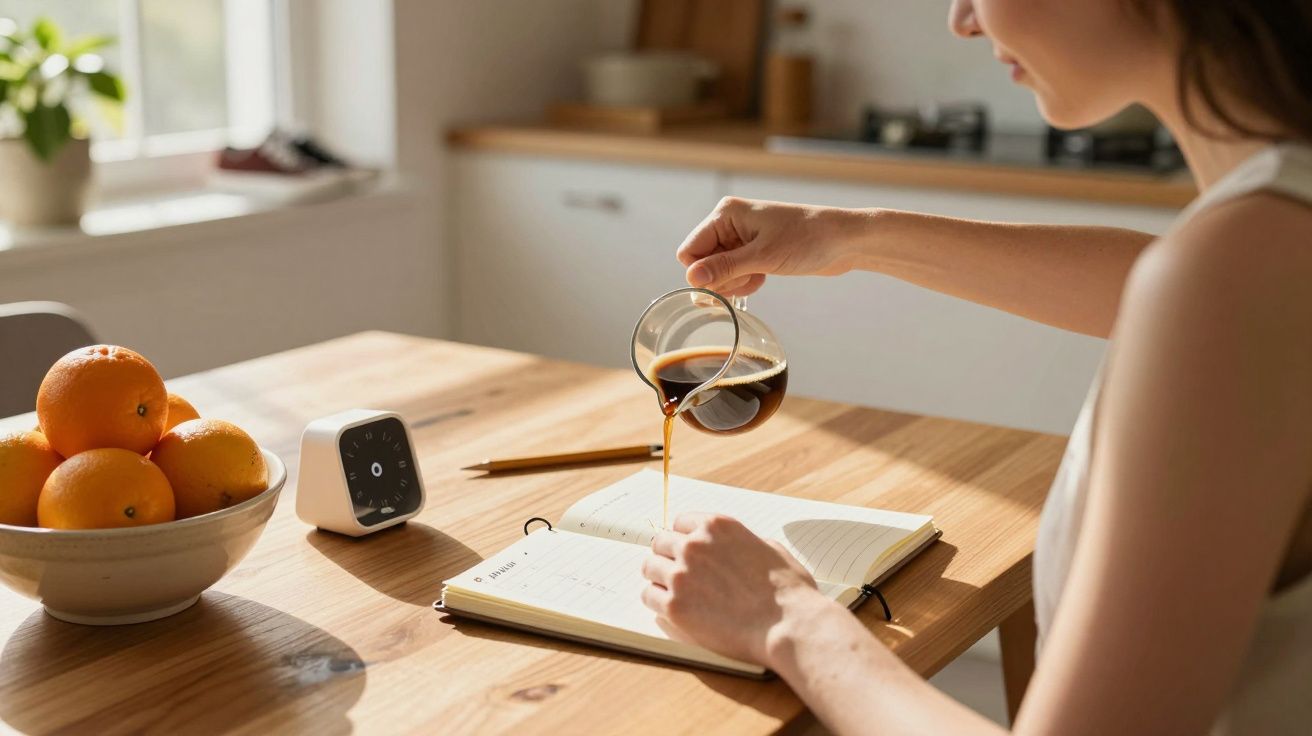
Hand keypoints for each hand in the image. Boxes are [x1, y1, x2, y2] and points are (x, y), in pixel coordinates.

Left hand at [640, 512, 827, 666]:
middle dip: (667, 557)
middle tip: (676, 574)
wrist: (787, 625)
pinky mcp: (674, 606)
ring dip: (659, 579)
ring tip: (672, 592)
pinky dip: (658, 603)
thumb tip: (737, 547)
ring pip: (649, 568)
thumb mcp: (771, 549)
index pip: (680, 522)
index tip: (684, 551)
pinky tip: (672, 610)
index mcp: (718, 526)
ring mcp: (681, 574)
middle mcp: (694, 545)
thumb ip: (744, 543)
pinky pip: (648, 596)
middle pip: (660, 543)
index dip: (682, 538)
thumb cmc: (787, 591)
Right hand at [677, 197, 866, 296]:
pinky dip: (745, 280)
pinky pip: (734, 273)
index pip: (689, 251)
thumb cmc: (806, 239)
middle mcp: (729, 223)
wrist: (842, 241)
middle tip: (748, 278)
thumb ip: (725, 268)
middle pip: (702, 262)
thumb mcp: (763, 257)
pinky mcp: (752, 250)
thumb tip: (692, 278)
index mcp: (726, 214)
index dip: (702, 272)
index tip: (725, 282)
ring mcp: (740, 237)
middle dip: (721, 278)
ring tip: (759, 276)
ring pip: (717, 271)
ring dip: (735, 281)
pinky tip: (764, 277)